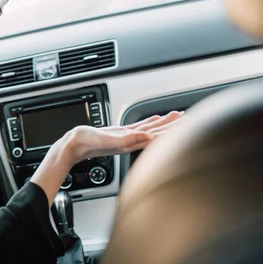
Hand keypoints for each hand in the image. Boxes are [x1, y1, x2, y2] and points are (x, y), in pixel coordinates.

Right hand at [30, 111, 185, 205]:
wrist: (73, 147)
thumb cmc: (85, 144)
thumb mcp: (107, 140)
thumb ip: (128, 139)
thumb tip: (149, 138)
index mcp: (131, 143)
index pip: (158, 137)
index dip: (173, 131)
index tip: (187, 125)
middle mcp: (132, 141)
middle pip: (158, 133)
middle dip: (174, 126)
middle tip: (190, 118)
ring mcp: (126, 138)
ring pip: (151, 130)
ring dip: (164, 123)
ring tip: (177, 116)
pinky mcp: (119, 134)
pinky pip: (139, 128)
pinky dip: (150, 123)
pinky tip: (155, 119)